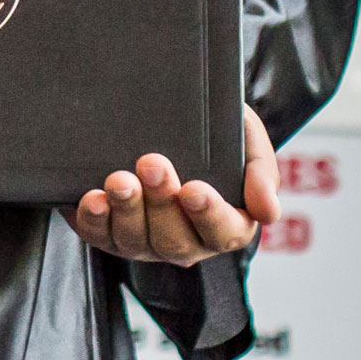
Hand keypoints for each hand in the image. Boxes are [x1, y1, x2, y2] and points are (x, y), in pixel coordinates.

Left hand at [67, 105, 277, 265]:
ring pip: (135, 241)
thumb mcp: (247, 142)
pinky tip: (93, 199)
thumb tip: (268, 212)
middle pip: (175, 239)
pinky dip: (94, 220)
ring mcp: (145, 241)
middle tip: (152, 165)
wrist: (170, 118)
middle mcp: (185, 241)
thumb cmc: (215, 136)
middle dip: (161, 203)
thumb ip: (261, 173)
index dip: (209, 215)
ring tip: (119, 180)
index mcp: (226, 224)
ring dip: (126, 210)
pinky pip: (99, 236)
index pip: (225, 233)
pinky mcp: (108, 233)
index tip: (194, 189)